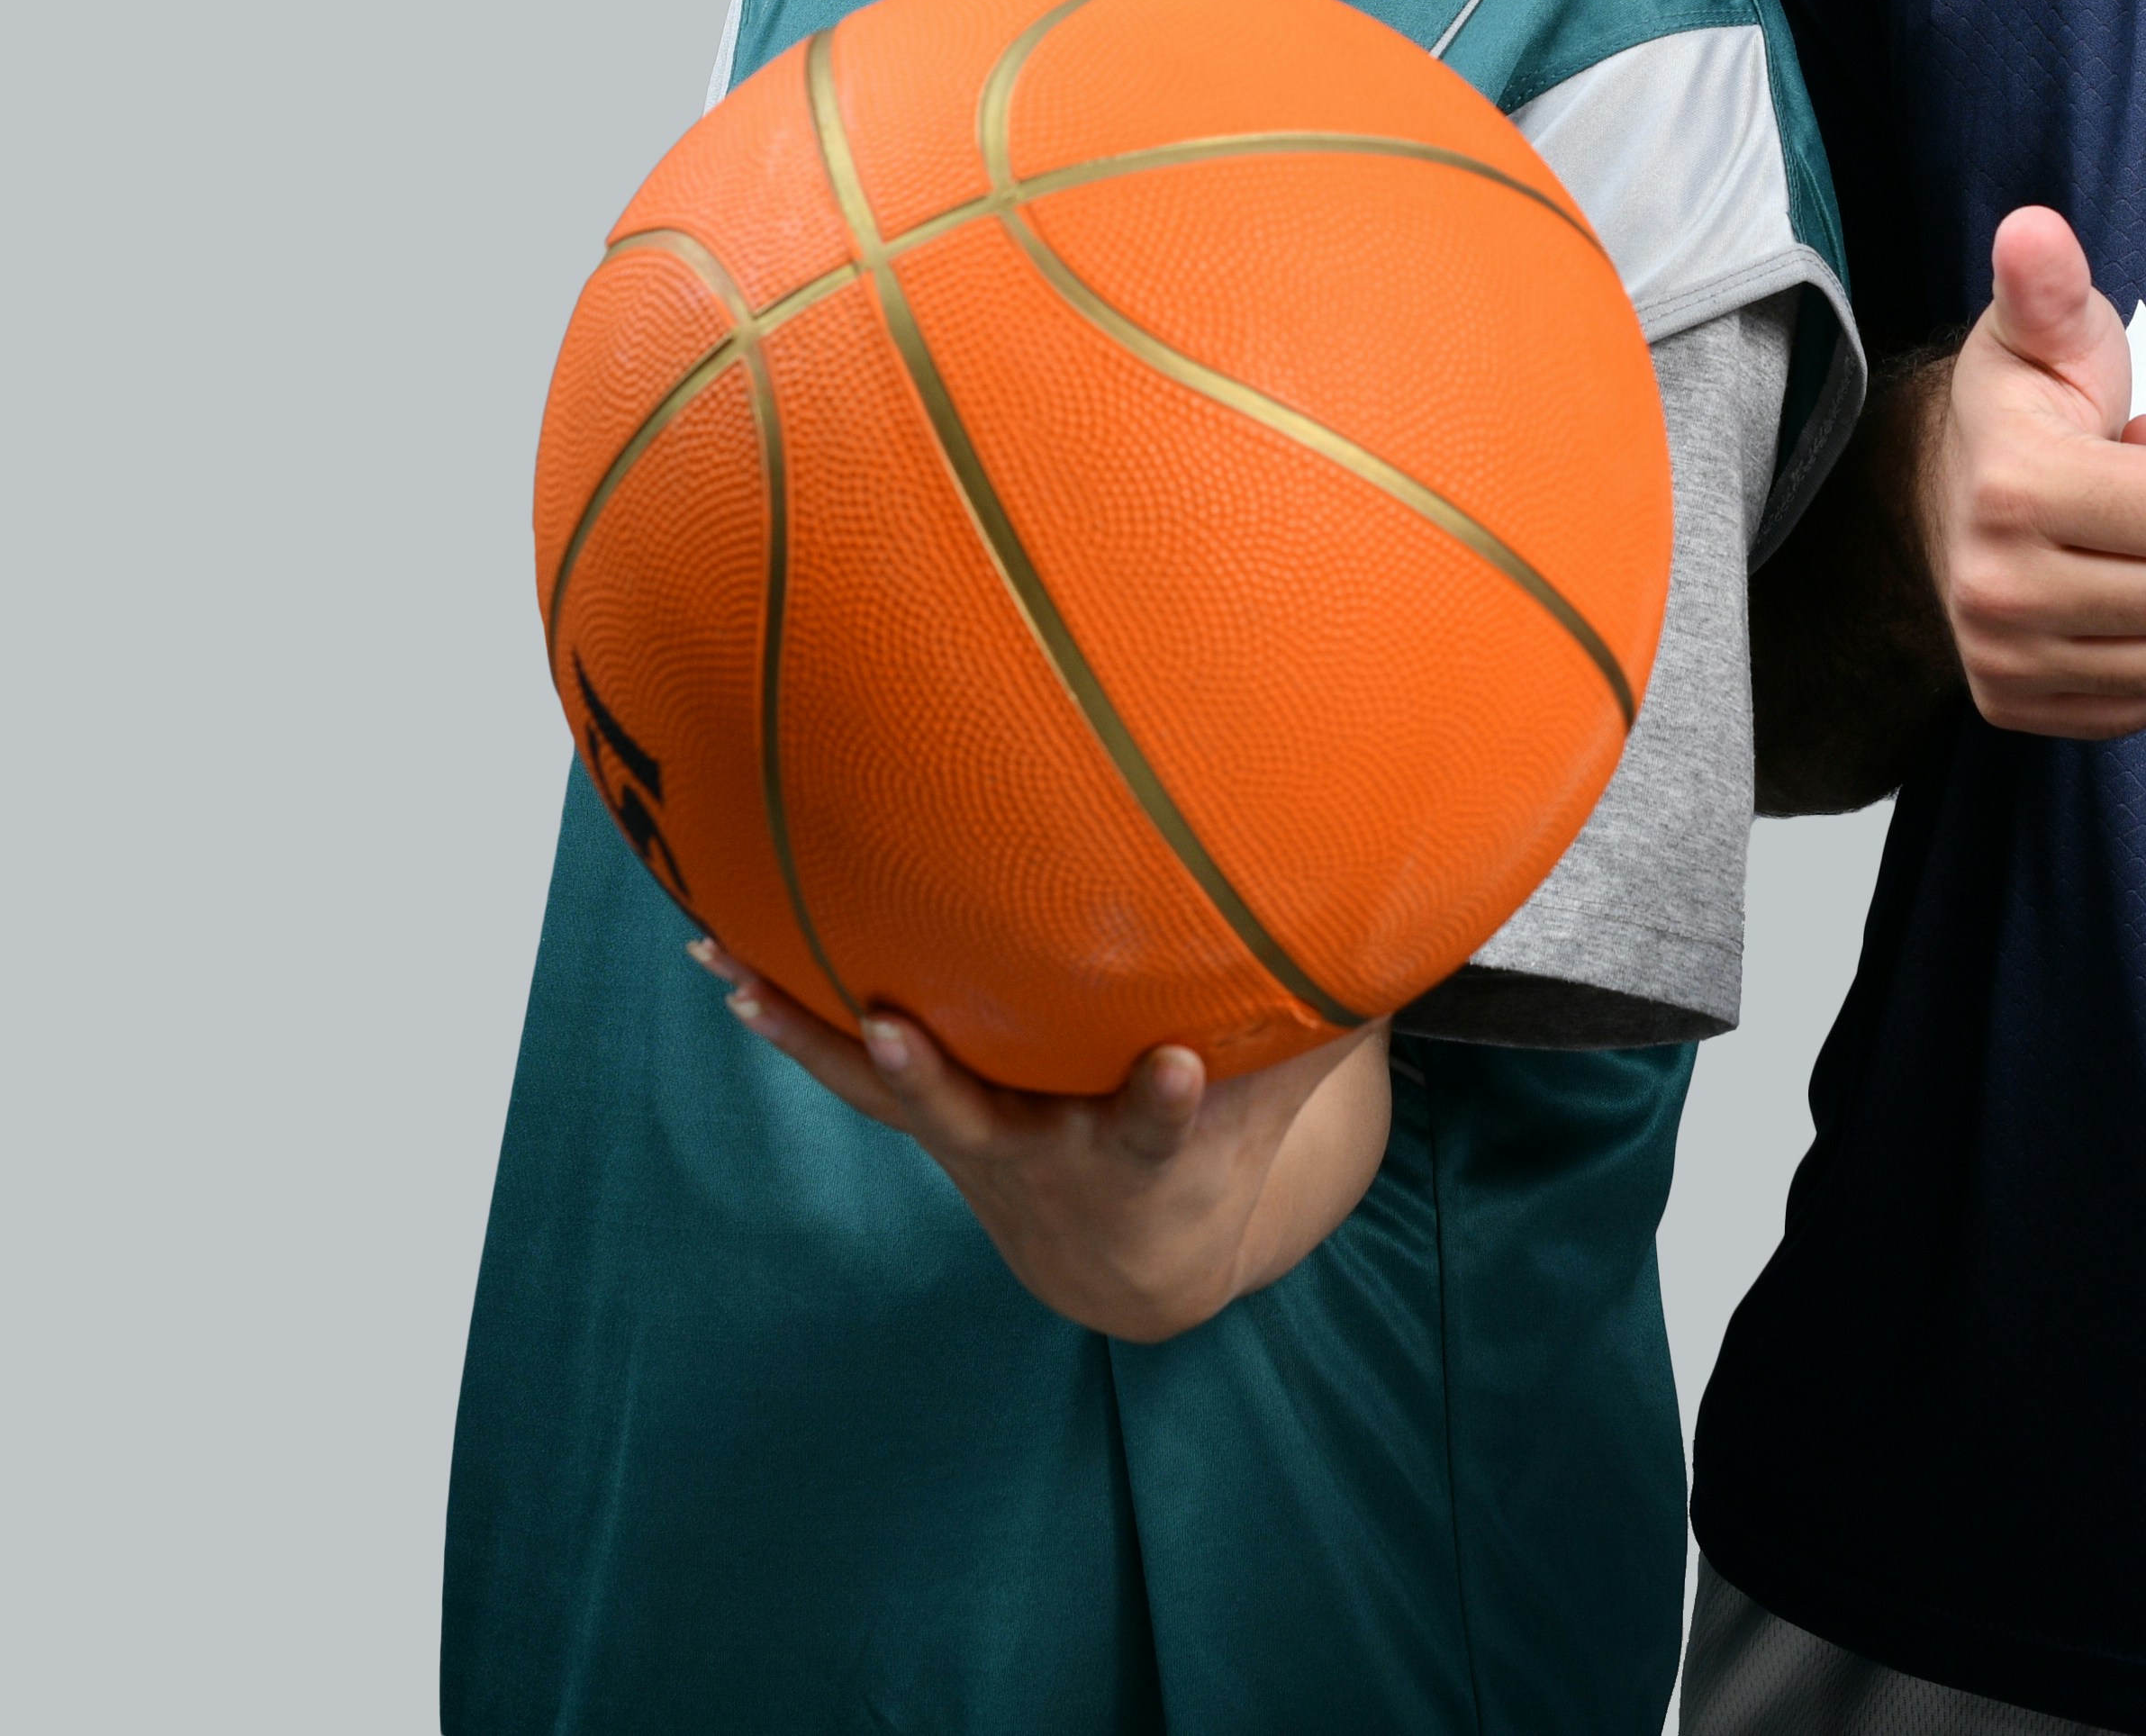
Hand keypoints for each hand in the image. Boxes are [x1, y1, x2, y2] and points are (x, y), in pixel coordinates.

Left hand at [702, 943, 1391, 1343]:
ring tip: (744, 981)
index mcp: (1150, 1146)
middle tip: (899, 1031)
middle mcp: (1048, 1152)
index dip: (1169, 1101)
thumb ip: (1337, 998)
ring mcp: (979, 1141)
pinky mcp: (932, 1122)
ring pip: (893, 1092)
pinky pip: (849, 1071)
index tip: (1177, 1069)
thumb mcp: (1296, 1085)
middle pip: (991, 1119)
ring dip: (823, 1038)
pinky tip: (720, 964)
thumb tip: (1425, 877)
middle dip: (944, 1078)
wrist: (1133, 1268)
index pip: (1165, 1126)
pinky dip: (790, 1018)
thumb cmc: (1231, 1140)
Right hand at [1924, 202, 2145, 740]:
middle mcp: (1996, 590)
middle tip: (2130, 501)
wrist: (1945, 492)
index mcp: (2012, 489)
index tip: (2132, 447)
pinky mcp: (2015, 707)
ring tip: (2118, 547)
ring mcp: (2002, 659)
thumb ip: (2051, 286)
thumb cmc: (2021, 407)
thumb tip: (2034, 231)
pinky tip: (2107, 602)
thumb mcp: (2043, 332)